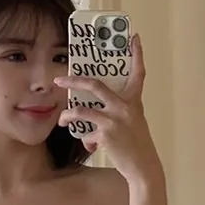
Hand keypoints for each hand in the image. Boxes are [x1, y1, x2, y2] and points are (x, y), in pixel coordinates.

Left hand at [56, 34, 161, 183]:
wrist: (143, 166)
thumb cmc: (136, 144)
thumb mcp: (133, 122)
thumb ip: (116, 112)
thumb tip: (90, 116)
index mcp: (134, 101)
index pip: (138, 73)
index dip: (137, 54)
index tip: (134, 38)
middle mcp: (125, 107)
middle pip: (95, 85)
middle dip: (74, 81)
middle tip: (60, 79)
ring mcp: (115, 120)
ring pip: (81, 111)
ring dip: (67, 115)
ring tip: (62, 120)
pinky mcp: (106, 134)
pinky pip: (86, 133)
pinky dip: (86, 140)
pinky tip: (90, 146)